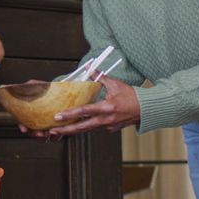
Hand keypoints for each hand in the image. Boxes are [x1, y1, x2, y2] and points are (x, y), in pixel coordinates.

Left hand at [17, 77, 140, 138]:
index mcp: (107, 108)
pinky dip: (82, 128)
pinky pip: (93, 129)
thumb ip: (99, 77)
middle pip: (82, 127)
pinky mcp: (109, 130)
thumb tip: (89, 68)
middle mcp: (106, 120)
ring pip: (86, 130)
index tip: (57, 116)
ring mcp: (107, 127)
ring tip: (57, 130)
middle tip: (52, 130)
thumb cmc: (132, 96)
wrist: (146, 110)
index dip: (70, 114)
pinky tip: (72, 126)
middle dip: (66, 130)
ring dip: (72, 130)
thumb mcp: (115, 84)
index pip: (85, 112)